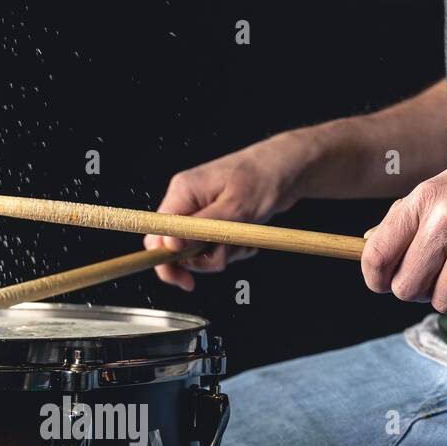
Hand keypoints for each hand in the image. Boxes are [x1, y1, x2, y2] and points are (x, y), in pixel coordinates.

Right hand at [146, 133, 309, 289]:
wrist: (289, 167)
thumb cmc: (264, 178)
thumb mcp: (235, 208)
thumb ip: (201, 230)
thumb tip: (170, 246)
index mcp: (183, 191)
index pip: (157, 233)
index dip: (166, 259)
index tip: (186, 278)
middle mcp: (186, 202)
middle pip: (175, 248)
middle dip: (200, 260)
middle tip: (225, 256)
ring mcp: (199, 212)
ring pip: (197, 252)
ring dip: (221, 255)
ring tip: (243, 242)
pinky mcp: (213, 221)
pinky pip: (213, 248)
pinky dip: (231, 251)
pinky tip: (246, 240)